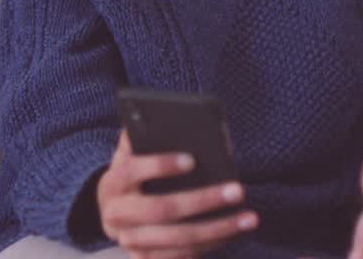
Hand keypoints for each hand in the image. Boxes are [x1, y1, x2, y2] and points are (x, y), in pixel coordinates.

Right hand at [97, 131, 256, 258]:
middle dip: (202, 201)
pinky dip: (211, 244)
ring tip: (249, 217)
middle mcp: (116, 215)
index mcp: (112, 183)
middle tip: (237, 190)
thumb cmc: (133, 175)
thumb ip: (143, 136)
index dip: (159, 165)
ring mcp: (130, 242)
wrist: (114, 212)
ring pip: (178, 240)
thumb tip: (166, 117)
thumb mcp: (131, 154)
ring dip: (217, 229)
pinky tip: (233, 231)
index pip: (131, 170)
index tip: (192, 159)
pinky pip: (182, 256)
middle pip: (161, 210)